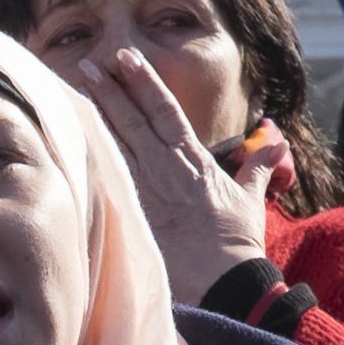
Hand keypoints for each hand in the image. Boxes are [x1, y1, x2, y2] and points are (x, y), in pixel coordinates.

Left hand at [73, 49, 273, 303]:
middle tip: (90, 64)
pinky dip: (90, 155)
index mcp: (194, 161)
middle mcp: (167, 170)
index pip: (165, 112)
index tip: (126, 60)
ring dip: (95, 114)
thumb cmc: (236, 246)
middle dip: (112, 90)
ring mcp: (147, 192)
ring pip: (116, 143)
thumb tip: (272, 141)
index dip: (144, 83)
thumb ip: (257, 166)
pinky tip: (71, 138)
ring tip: (76, 88)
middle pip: (134, 120)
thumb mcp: (250, 199)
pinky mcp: (132, 216)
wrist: (224, 284)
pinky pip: (107, 178)